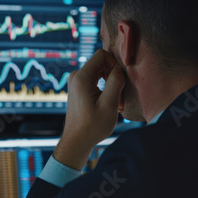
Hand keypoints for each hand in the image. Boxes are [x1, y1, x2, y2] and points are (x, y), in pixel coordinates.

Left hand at [54, 49, 124, 169]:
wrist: (77, 141)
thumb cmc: (92, 126)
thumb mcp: (109, 104)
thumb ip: (116, 82)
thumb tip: (120, 68)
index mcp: (81, 77)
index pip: (102, 55)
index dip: (115, 65)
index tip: (119, 83)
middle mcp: (76, 76)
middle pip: (101, 62)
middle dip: (113, 76)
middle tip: (119, 96)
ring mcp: (76, 81)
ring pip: (100, 71)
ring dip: (110, 83)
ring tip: (115, 102)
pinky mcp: (78, 88)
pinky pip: (95, 79)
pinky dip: (105, 88)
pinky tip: (109, 103)